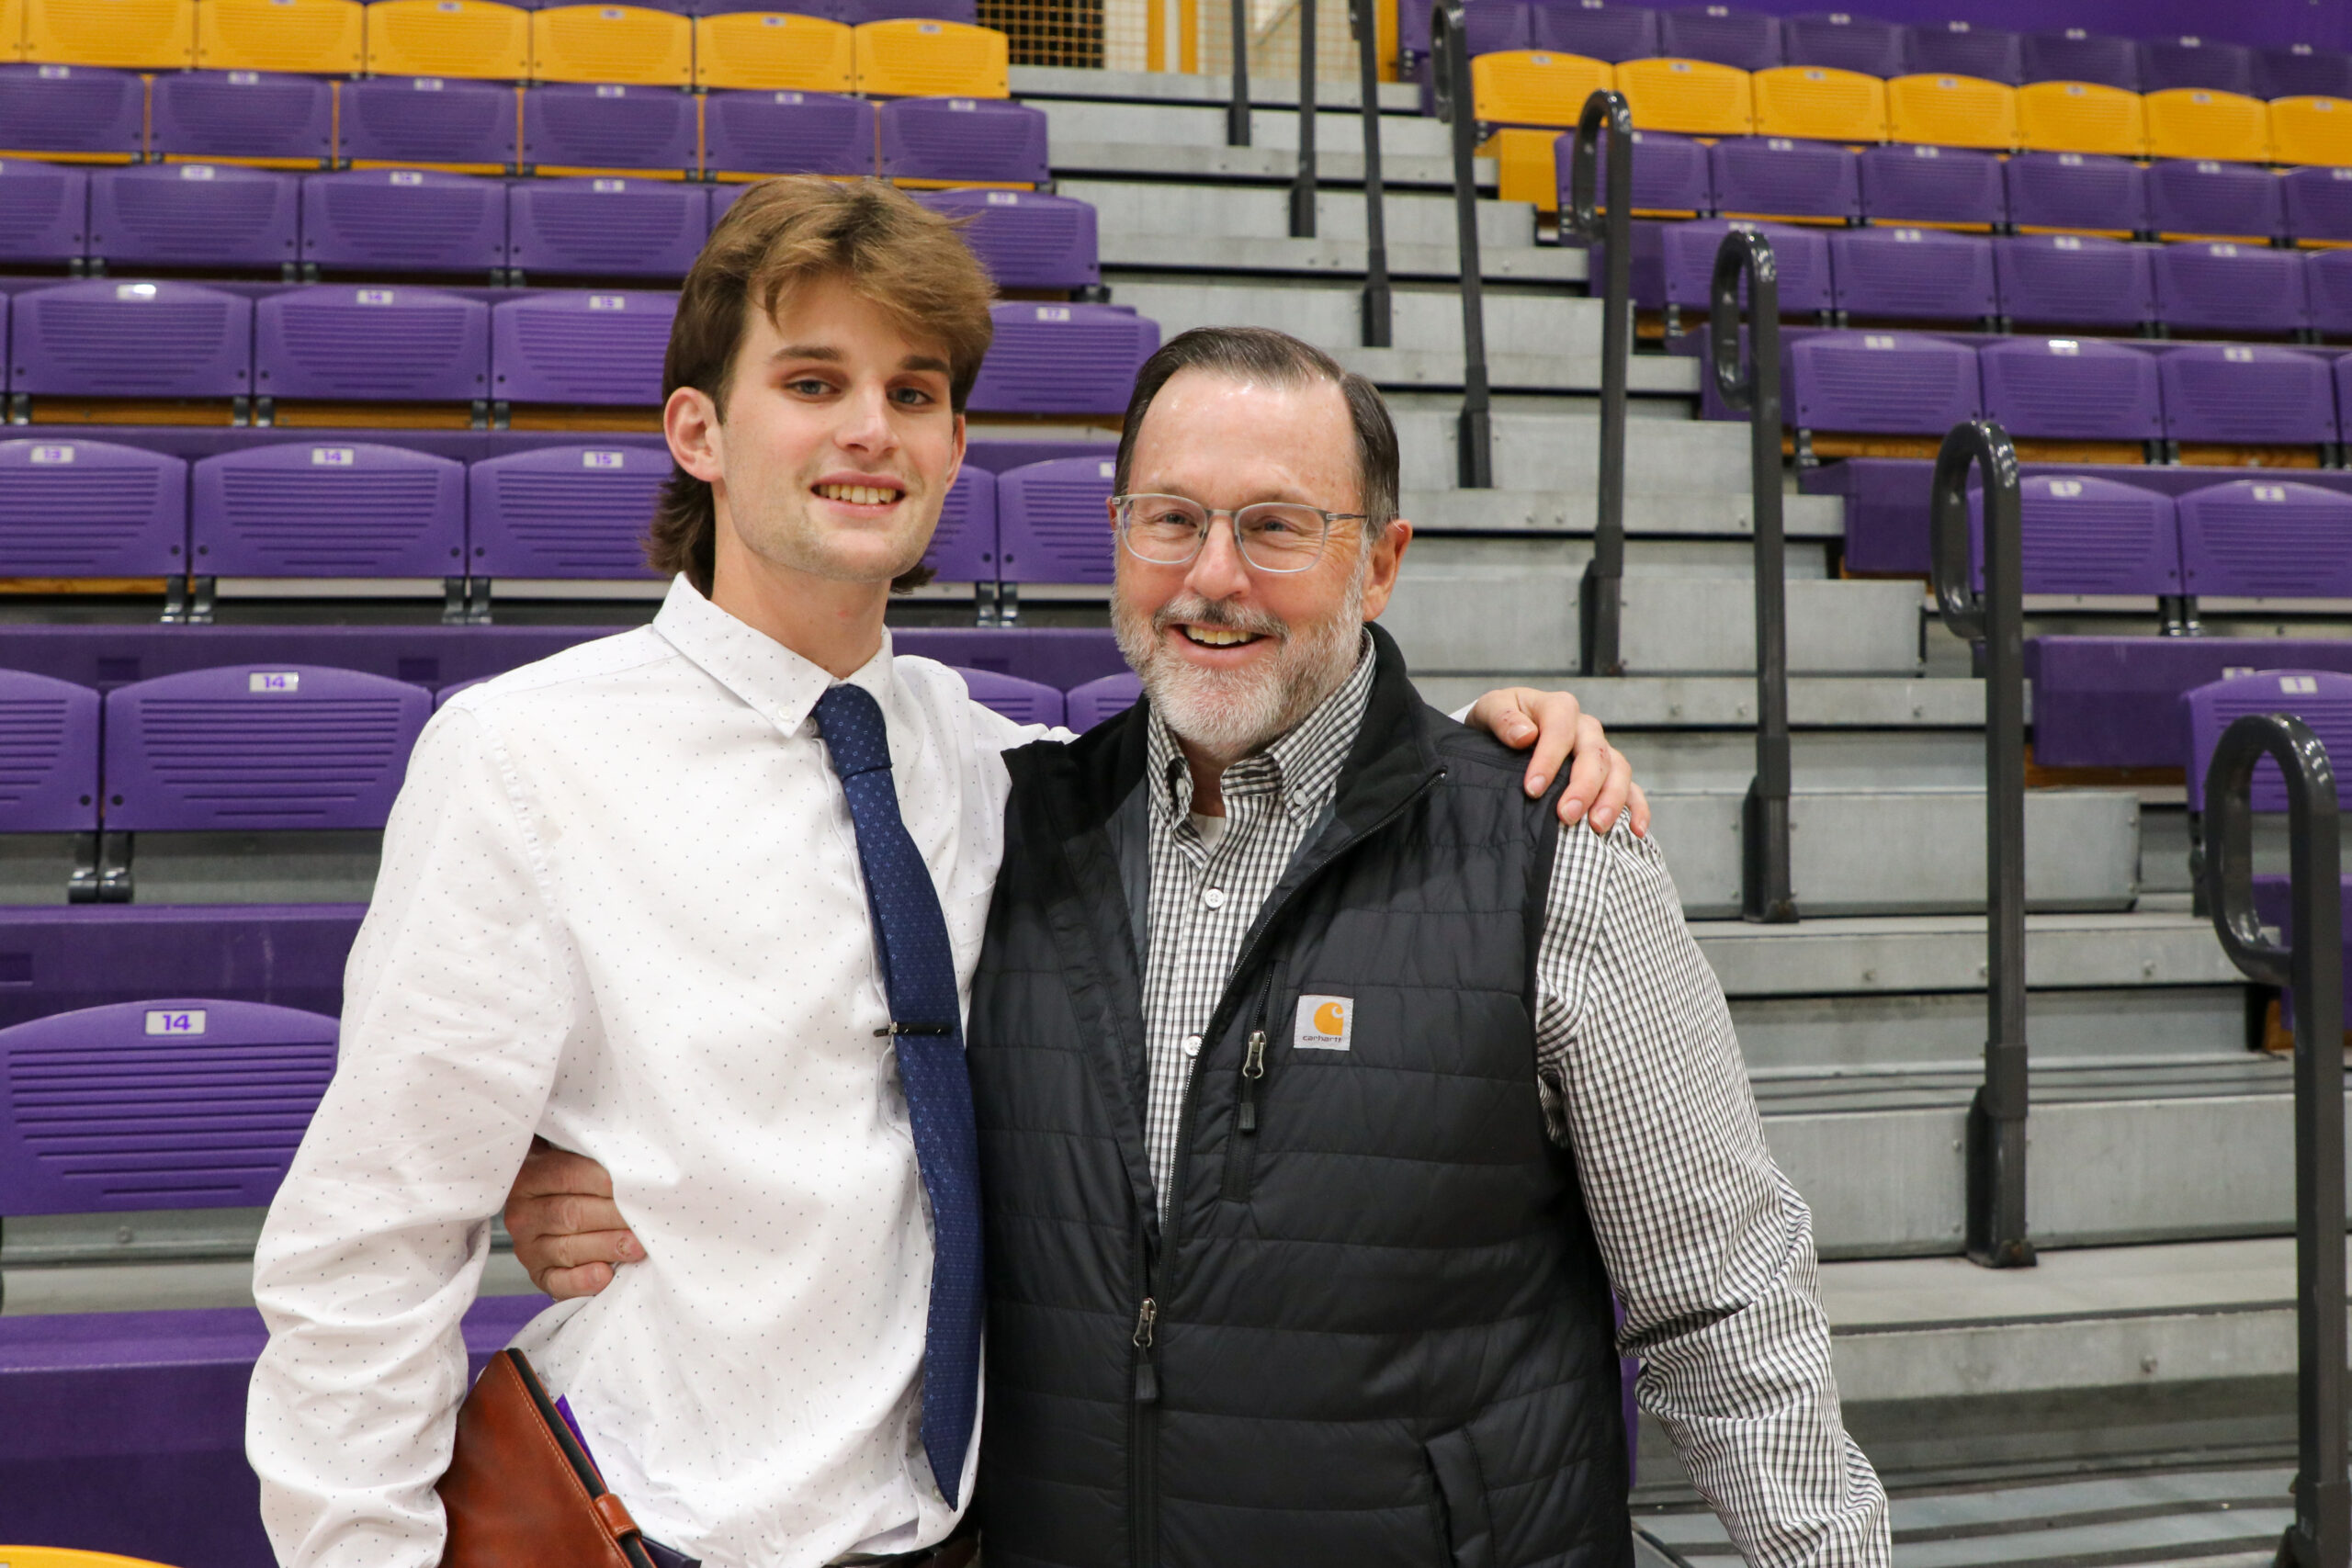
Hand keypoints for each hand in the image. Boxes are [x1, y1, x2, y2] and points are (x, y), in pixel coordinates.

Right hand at [505, 1137, 640, 1299]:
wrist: (548, 1207)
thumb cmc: (573, 1180)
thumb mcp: (574, 1160)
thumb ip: (596, 1162)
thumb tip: (635, 1170)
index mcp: (529, 1176)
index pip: (568, 1175)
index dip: (606, 1182)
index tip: (636, 1185)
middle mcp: (523, 1213)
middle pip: (571, 1214)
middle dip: (613, 1217)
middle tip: (646, 1219)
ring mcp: (527, 1248)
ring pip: (568, 1248)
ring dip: (606, 1247)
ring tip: (637, 1247)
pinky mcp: (538, 1275)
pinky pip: (557, 1282)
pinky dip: (582, 1281)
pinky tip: (605, 1276)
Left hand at [1464, 687, 1648, 836]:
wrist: (1507, 731)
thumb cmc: (1501, 722)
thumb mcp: (1491, 709)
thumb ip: (1502, 718)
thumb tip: (1524, 735)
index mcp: (1557, 708)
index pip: (1560, 729)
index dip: (1549, 760)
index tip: (1532, 789)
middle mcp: (1585, 728)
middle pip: (1594, 753)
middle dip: (1583, 787)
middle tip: (1566, 815)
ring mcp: (1600, 750)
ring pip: (1618, 770)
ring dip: (1611, 799)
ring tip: (1597, 827)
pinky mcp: (1608, 773)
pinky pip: (1631, 788)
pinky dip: (1637, 808)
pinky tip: (1635, 831)